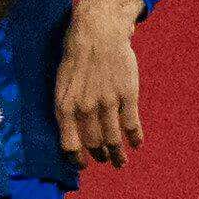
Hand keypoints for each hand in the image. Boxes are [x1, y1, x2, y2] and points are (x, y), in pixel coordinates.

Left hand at [54, 0, 145, 166]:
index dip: (76, 158)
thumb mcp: (61, 84)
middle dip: (100, 156)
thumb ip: (67, 106)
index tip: (82, 165)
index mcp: (64, 106)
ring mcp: (107, 102)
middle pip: (94, 143)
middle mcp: (85, 108)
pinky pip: (131, 123)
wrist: (97, 32)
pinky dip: (135, 137)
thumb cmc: (76, 57)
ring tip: (120, 161)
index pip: (69, 144)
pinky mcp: (127, 94)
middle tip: (106, 160)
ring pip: (113, 138)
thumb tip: (71, 129)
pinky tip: (136, 144)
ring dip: (118, 153)